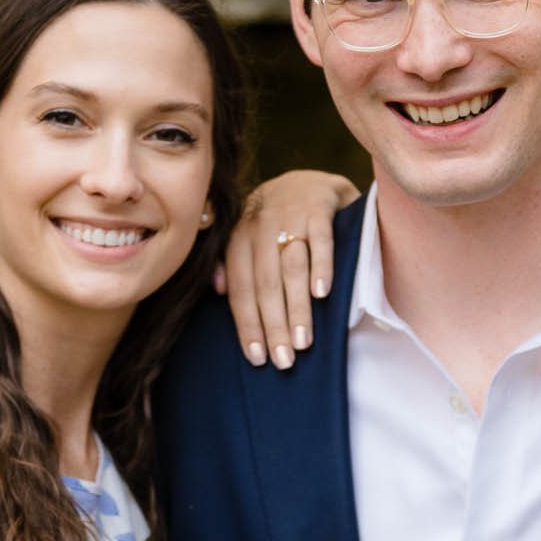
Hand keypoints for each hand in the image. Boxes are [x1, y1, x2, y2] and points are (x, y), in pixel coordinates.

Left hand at [217, 169, 359, 369]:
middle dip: (273, 325)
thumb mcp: (249, 236)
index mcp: (240, 236)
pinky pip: (320, 239)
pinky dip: (321, 266)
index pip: (241, 286)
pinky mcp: (320, 205)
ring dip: (296, 306)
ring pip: (291, 266)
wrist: (309, 179)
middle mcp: (261, 224)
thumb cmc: (276, 221)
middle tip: (283, 360)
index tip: (258, 358)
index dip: (247, 324)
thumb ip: (231, 262)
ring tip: (303, 341)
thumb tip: (217, 290)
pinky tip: (322, 294)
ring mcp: (291, 214)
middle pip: (265, 282)